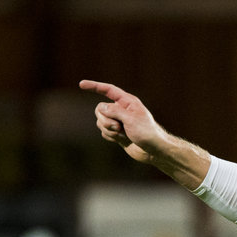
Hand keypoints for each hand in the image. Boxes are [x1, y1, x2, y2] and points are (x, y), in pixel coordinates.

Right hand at [79, 79, 209, 188]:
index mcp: (127, 102)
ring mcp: (118, 122)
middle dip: (105, 119)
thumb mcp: (131, 119)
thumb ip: (114, 111)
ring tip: (122, 135)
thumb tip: (101, 107)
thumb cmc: (147, 133)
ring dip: (109, 130)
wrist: (154, 151)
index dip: (94, 86)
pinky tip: (121, 140)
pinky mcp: (117, 133)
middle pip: (100, 109)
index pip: (108, 90)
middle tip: (118, 127)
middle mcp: (122, 110)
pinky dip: (110, 137)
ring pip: (100, 121)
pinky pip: (104, 132)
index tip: (81, 84)